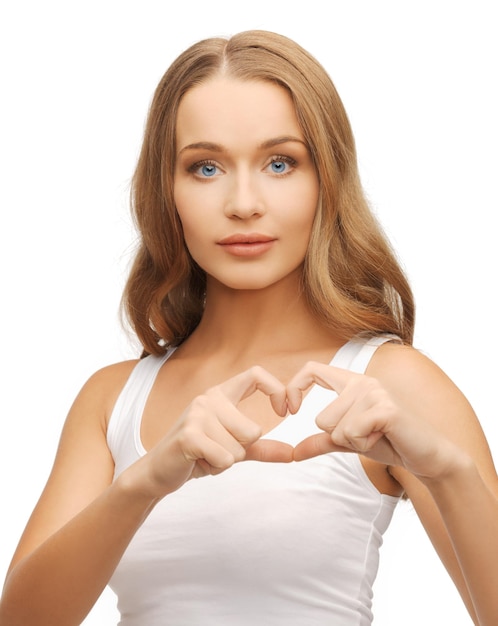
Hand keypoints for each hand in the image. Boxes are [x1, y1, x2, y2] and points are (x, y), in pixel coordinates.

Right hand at [135, 366, 292, 499]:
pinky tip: (198, 462)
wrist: (158, 472)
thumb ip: (262, 448)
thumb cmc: (197, 455)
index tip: (286, 412)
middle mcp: (209, 398)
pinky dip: (216, 468)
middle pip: (253, 430)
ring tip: (205, 456)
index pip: (256, 374)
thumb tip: (294, 453)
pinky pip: (226, 459)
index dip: (276, 389)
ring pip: (240, 449)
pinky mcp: (190, 435)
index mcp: (220, 394)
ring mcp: (197, 414)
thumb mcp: (233, 448)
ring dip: (225, 462)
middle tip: (217, 450)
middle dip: (241, 451)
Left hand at [287, 361, 459, 480]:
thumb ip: (322, 442)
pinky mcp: (385, 409)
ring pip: (336, 429)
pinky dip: (364, 445)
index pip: (312, 369)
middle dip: (341, 439)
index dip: (294, 388)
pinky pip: (352, 434)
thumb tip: (293, 453)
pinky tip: (383, 438)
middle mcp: (362, 381)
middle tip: (367, 435)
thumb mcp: (348, 442)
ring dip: (355, 443)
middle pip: (322, 419)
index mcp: (351, 382)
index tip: (289, 411)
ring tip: (377, 436)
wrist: (426, 456)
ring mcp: (375, 392)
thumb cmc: (388, 442)